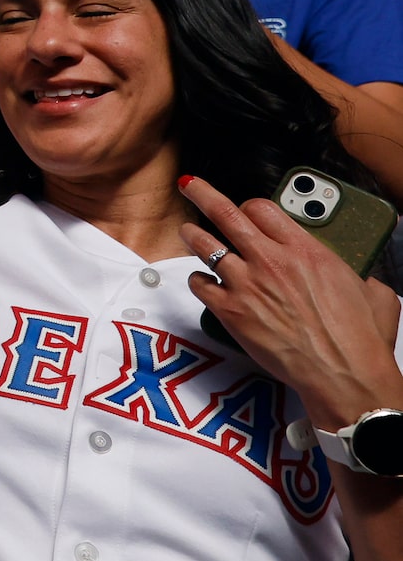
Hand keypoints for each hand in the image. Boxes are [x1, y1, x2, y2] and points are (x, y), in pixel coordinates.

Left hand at [181, 174, 402, 430]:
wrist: (343, 374)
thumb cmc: (359, 339)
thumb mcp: (372, 291)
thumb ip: (357, 273)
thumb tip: (357, 275)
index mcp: (305, 250)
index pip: (263, 208)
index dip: (251, 206)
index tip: (247, 209)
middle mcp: (271, 260)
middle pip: (226, 214)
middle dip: (203, 194)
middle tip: (190, 186)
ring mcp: (247, 284)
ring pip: (205, 245)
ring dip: (193, 235)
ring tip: (188, 231)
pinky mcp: (231, 310)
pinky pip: (201, 285)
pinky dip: (199, 281)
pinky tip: (204, 282)